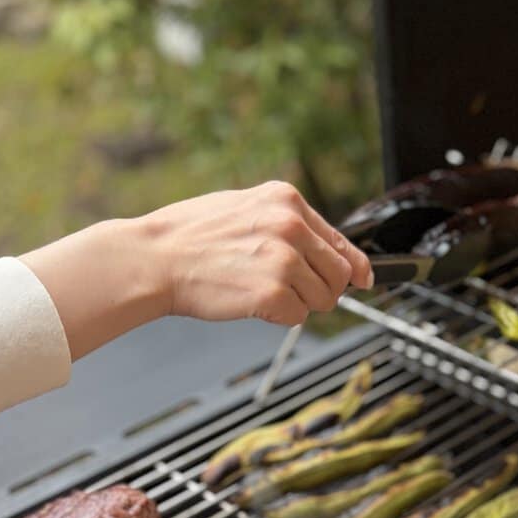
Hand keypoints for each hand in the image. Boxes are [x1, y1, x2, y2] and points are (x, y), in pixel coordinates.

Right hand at [138, 182, 373, 324]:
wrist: (153, 257)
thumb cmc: (191, 236)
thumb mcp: (245, 209)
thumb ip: (290, 225)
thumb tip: (334, 252)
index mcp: (286, 200)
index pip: (341, 240)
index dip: (354, 266)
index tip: (365, 279)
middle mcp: (290, 225)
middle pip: (339, 274)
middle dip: (320, 288)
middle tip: (287, 289)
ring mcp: (283, 259)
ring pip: (323, 299)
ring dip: (298, 303)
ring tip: (259, 289)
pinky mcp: (273, 292)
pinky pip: (298, 317)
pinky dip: (279, 317)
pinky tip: (250, 301)